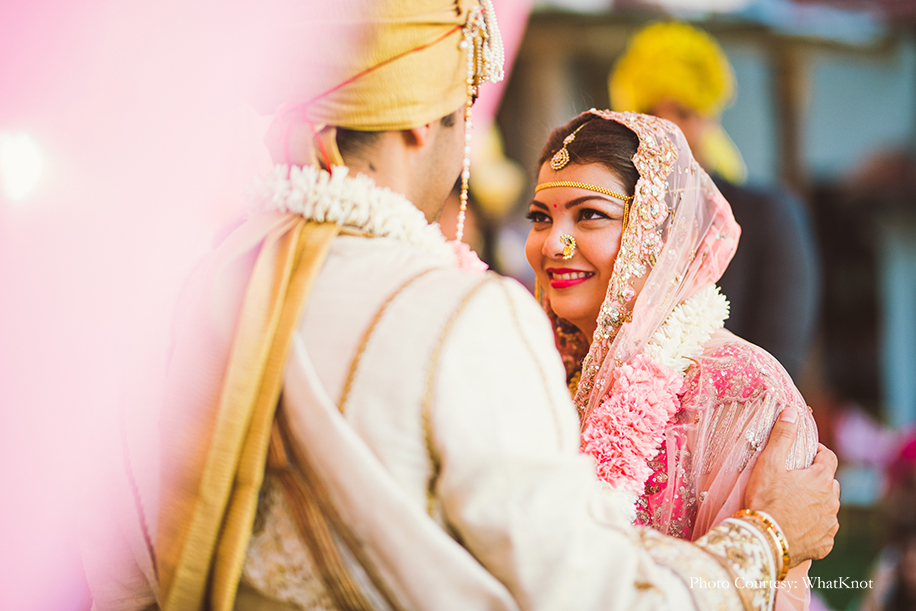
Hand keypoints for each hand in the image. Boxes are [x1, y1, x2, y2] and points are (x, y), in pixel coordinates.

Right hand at [744, 408, 839, 566]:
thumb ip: (782, 437)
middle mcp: (832, 502)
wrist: (765, 540)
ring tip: (797, 503)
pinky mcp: (824, 544)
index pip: (829, 458)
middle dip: (818, 479)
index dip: (818, 452)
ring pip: (830, 507)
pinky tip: (800, 526)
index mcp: (821, 480)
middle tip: (797, 480)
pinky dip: (816, 526)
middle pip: (831, 483)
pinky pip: (825, 531)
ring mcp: (829, 525)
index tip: (807, 452)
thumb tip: (791, 412)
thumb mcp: (769, 464)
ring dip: (818, 502)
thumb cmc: (766, 500)